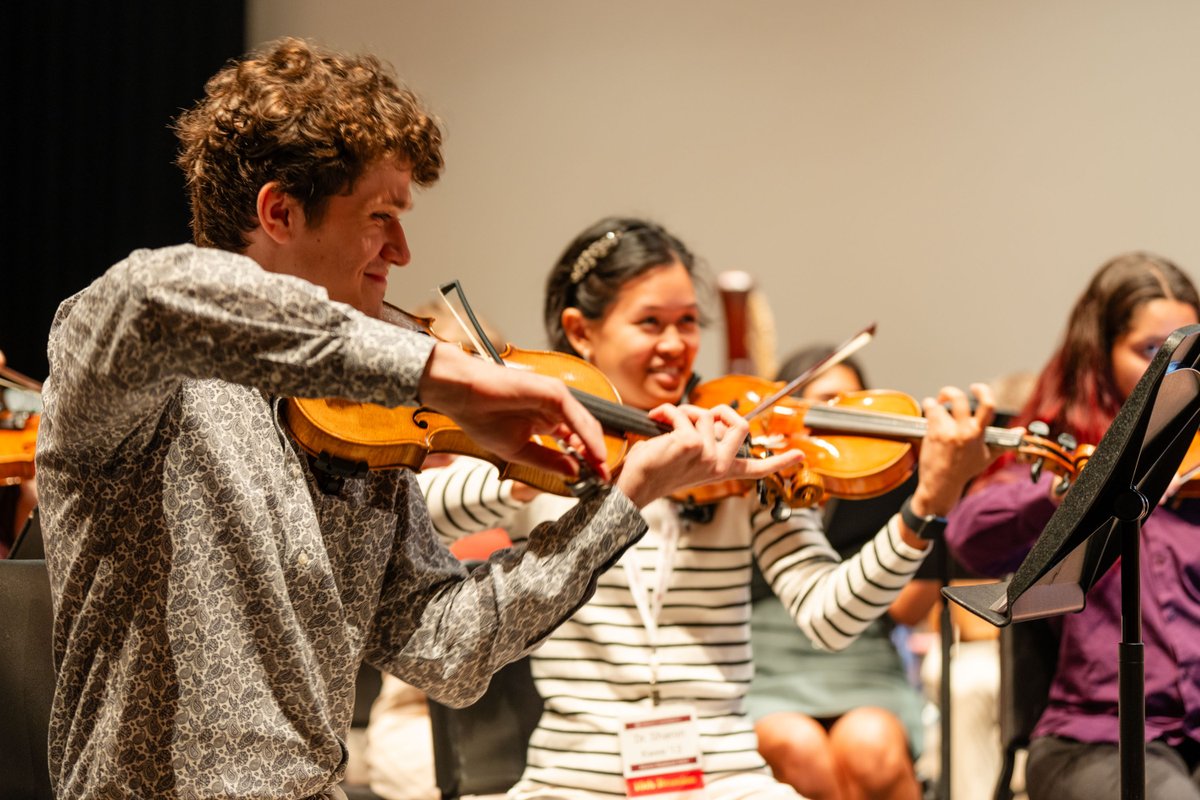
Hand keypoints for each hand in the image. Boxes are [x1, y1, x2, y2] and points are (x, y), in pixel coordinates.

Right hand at [418, 343, 608, 480]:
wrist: (462, 396)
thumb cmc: (482, 417)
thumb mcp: (519, 450)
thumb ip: (548, 460)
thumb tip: (575, 472)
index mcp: (547, 420)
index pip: (576, 441)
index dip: (587, 461)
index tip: (596, 480)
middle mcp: (555, 407)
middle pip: (585, 433)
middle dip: (596, 457)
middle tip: (603, 478)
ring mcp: (555, 397)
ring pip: (584, 424)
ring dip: (595, 448)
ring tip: (602, 470)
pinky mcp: (551, 391)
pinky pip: (575, 416)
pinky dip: (586, 436)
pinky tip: (592, 454)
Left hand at [615, 403, 804, 507]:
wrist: (632, 487)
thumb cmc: (654, 471)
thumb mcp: (687, 458)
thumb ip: (705, 442)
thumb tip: (709, 419)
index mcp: (720, 471)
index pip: (756, 468)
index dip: (779, 460)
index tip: (799, 454)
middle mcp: (717, 466)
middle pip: (740, 425)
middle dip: (722, 410)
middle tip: (700, 414)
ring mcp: (705, 456)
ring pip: (705, 415)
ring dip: (683, 413)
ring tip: (666, 425)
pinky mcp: (689, 444)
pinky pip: (682, 412)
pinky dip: (665, 411)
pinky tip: (655, 419)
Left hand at [910, 383, 998, 519]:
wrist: (942, 484)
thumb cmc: (964, 470)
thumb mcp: (987, 457)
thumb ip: (1003, 442)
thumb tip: (1022, 432)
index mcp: (979, 434)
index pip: (988, 406)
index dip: (983, 391)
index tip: (975, 388)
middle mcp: (964, 431)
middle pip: (958, 398)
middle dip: (949, 391)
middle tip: (946, 395)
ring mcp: (948, 432)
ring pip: (938, 406)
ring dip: (934, 404)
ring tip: (934, 409)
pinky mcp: (934, 434)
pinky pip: (928, 412)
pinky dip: (927, 409)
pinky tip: (928, 415)